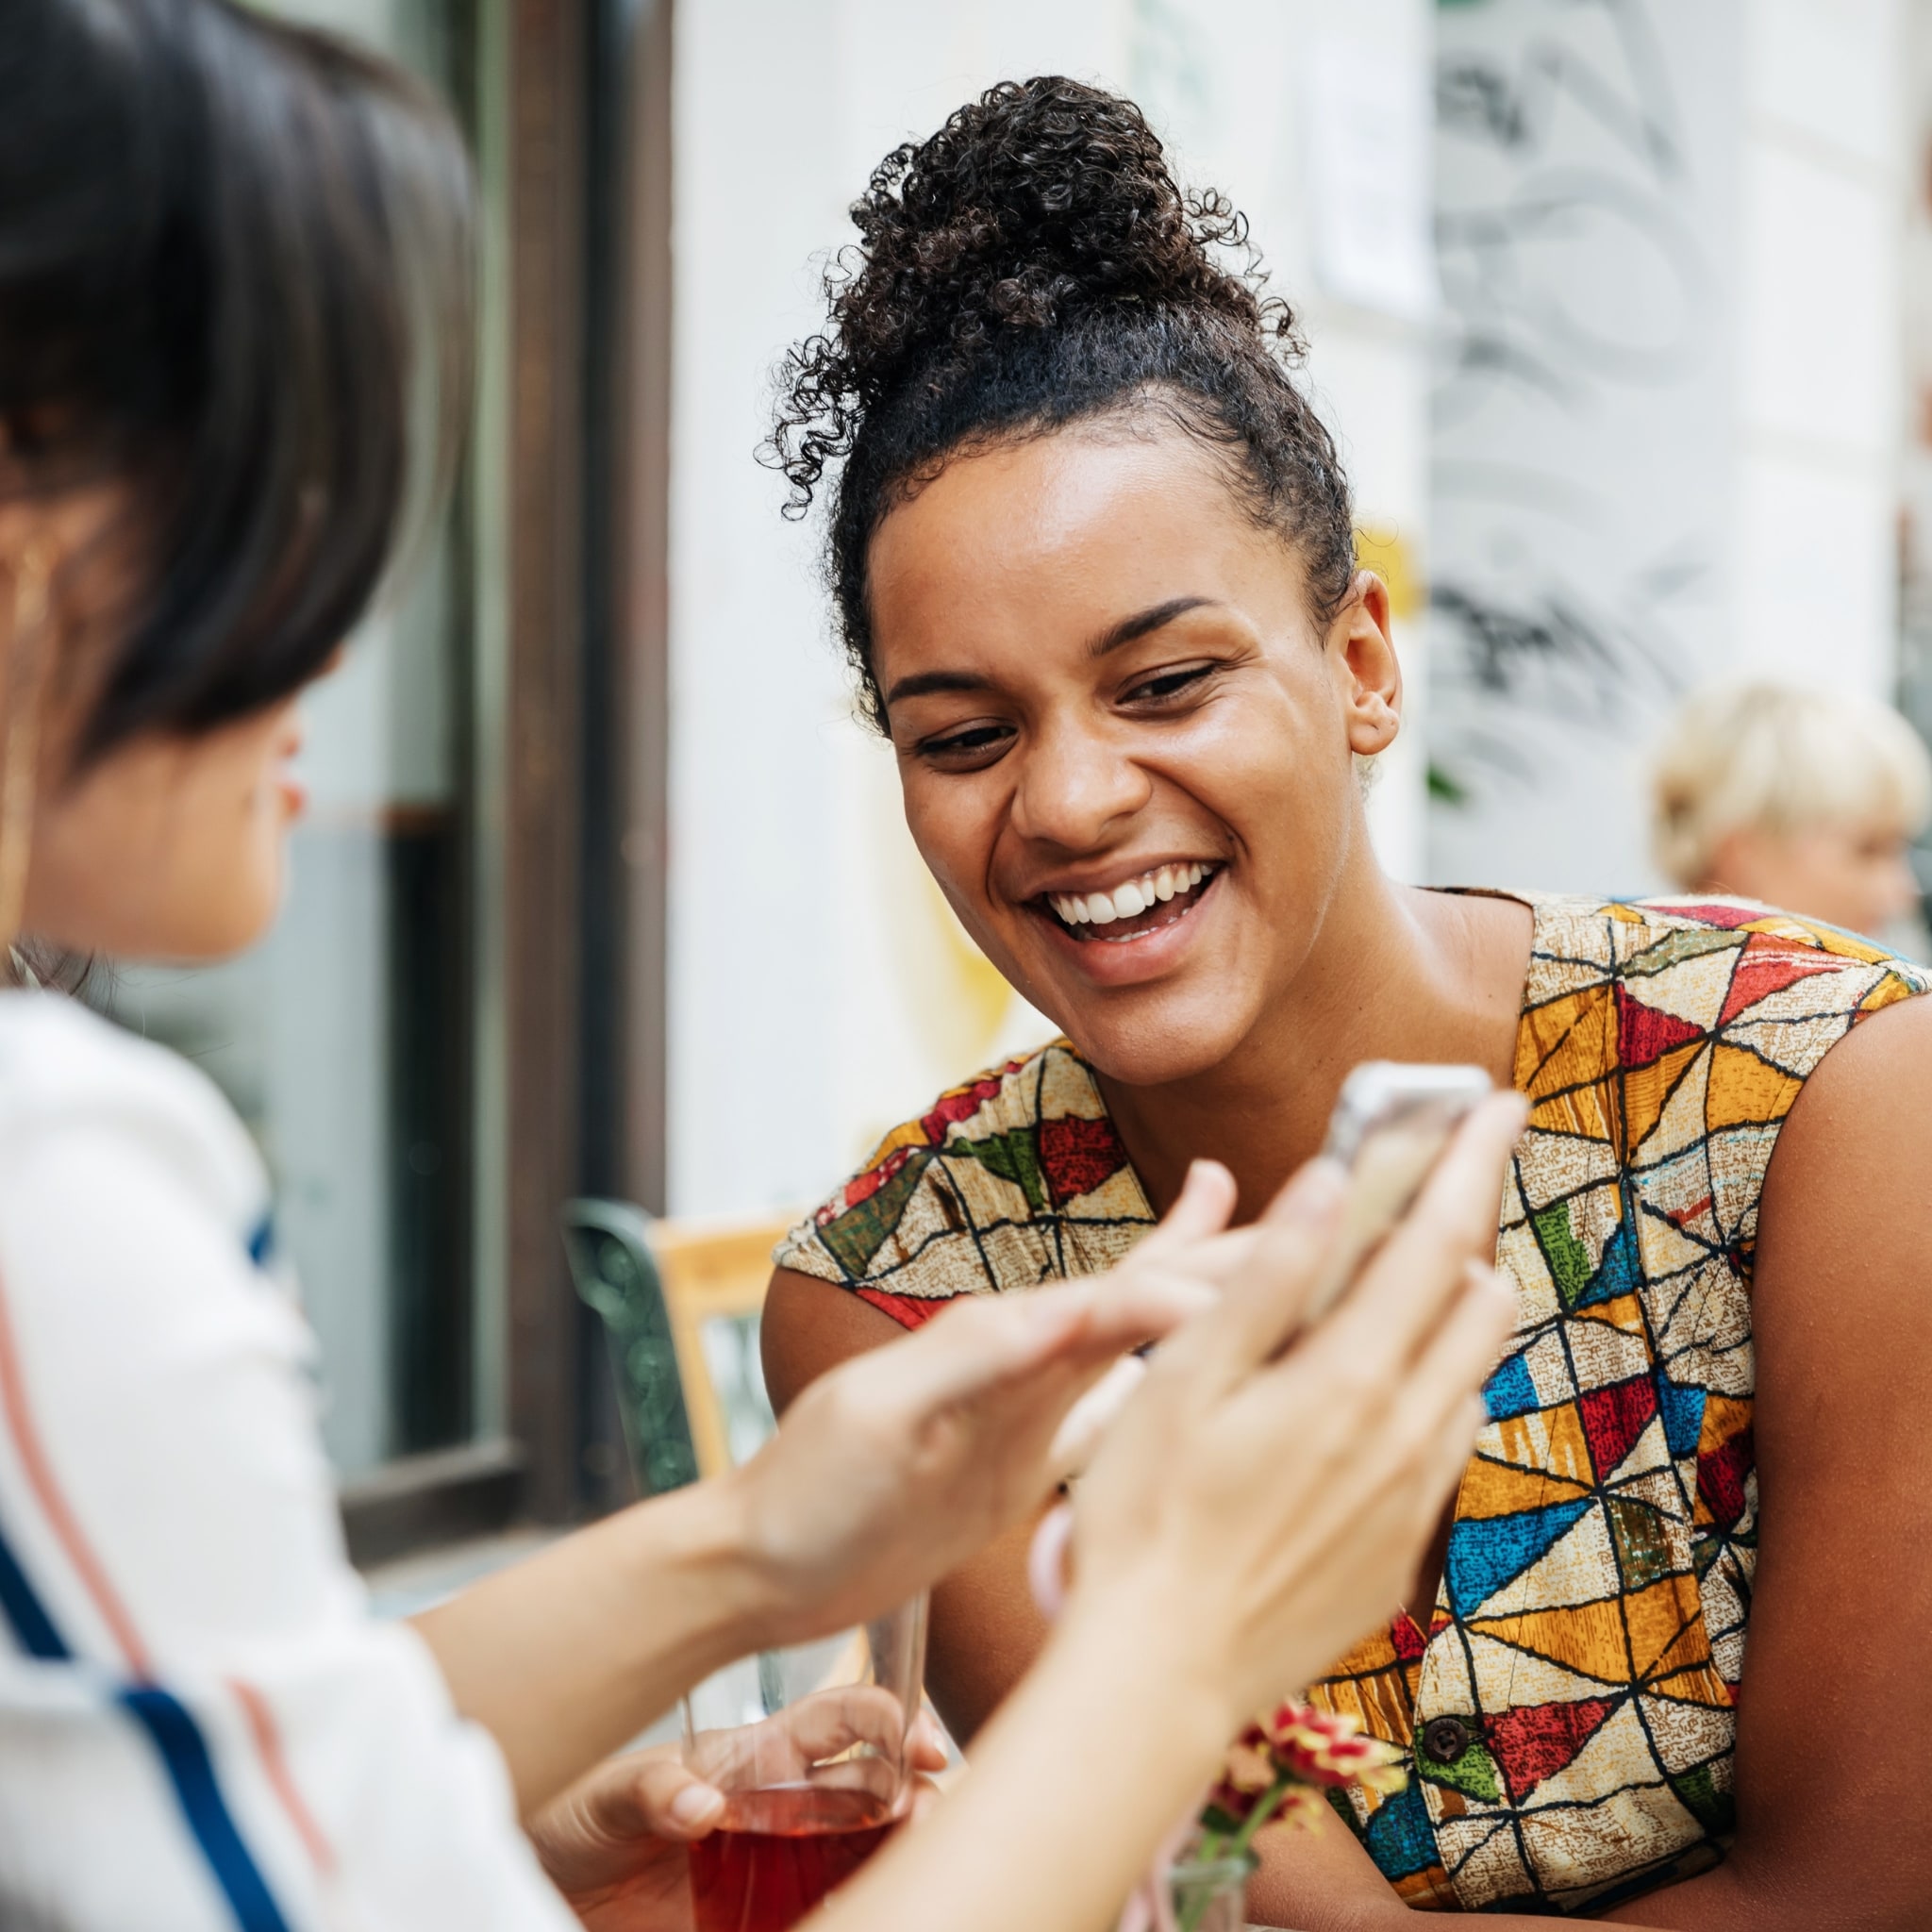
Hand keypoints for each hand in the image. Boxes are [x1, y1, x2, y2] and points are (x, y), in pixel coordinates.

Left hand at [532, 1701, 949, 1929]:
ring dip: (900, 1855)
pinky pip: (828, 1908)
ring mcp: (780, 1864)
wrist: (551, 1884)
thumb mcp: (607, 1795)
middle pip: (874, 1790)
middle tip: (929, 1819)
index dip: (890, 1721)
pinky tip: (868, 1910)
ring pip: (866, 1853)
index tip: (921, 1745)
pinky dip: (858, 1906)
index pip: (841, 1722)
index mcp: (758, 1756)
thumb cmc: (579, 1816)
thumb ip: (651, 1789)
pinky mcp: (764, 1918)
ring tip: (915, 1870)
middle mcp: (784, 1806)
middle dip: (916, 1796)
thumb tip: (699, 1802)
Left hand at [727, 1161, 1245, 1642]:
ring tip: (1264, 1234)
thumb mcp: (882, 1420)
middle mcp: (1023, 1355)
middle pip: (1140, 1289)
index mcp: (997, 1340)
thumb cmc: (810, 1490)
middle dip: (1223, 1249)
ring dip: (1205, 1285)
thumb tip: (1064, 1309)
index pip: (1115, 1300)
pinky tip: (1199, 1358)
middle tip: (1312, 1206)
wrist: (765, 1561)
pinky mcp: (1026, 1450)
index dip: (1198, 1283)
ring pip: (1139, 1332)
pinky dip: (1164, 1371)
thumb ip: (971, 1362)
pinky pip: (1112, 1400)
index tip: (1285, 1274)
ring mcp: (1028, 1400)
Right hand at [1066, 1092, 1525, 1733]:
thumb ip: (1268, 1277)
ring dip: (1453, 1308)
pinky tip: (1371, 1393)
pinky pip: (1447, 1439)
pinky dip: (1431, 1385)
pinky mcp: (1403, 1549)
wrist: (1163, 1673)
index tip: (1497, 1105)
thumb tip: (1330, 1182)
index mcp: (1349, 1377)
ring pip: (1473, 1370)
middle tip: (1439, 1181)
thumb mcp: (1184, 1377)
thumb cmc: (1147, 1514)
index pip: (1435, 1239)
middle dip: (1467, 1224)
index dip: (1468, 1161)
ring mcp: (1414, 1496)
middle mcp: (1406, 1432)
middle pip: (1477, 1298)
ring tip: (1399, 1281)